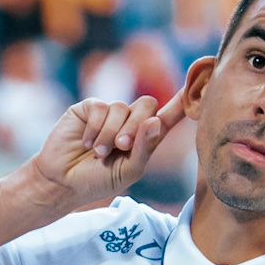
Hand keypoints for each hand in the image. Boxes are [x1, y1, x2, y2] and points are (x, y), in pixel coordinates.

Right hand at [28, 89, 186, 209]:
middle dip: (137, 127)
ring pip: (123, 108)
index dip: (182, 101)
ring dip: (112, 134)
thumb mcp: (128, 172)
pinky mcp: (89, 108)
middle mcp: (129, 121)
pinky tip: (85, 143)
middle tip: (122, 147)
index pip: (167, 115)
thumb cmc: (97, 181)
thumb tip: (155, 121)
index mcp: (143, 138)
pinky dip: (95, 129)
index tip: (201, 83)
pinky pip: (102, 108)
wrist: (63, 181)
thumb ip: (145, 149)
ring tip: (99, 153)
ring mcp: (109, 113)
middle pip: (147, 105)